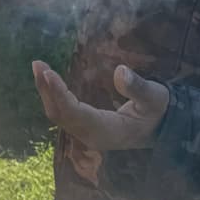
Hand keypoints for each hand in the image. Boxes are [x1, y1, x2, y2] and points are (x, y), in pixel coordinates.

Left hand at [31, 61, 168, 151]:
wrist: (161, 128)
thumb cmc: (159, 111)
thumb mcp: (155, 98)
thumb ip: (138, 88)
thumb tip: (120, 72)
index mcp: (107, 131)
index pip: (75, 113)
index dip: (59, 94)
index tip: (48, 73)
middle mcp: (92, 136)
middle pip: (60, 114)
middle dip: (47, 89)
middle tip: (37, 64)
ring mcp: (86, 134)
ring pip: (58, 114)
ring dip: (46, 91)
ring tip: (38, 66)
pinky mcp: (85, 128)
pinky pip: (63, 113)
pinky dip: (53, 95)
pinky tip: (48, 79)